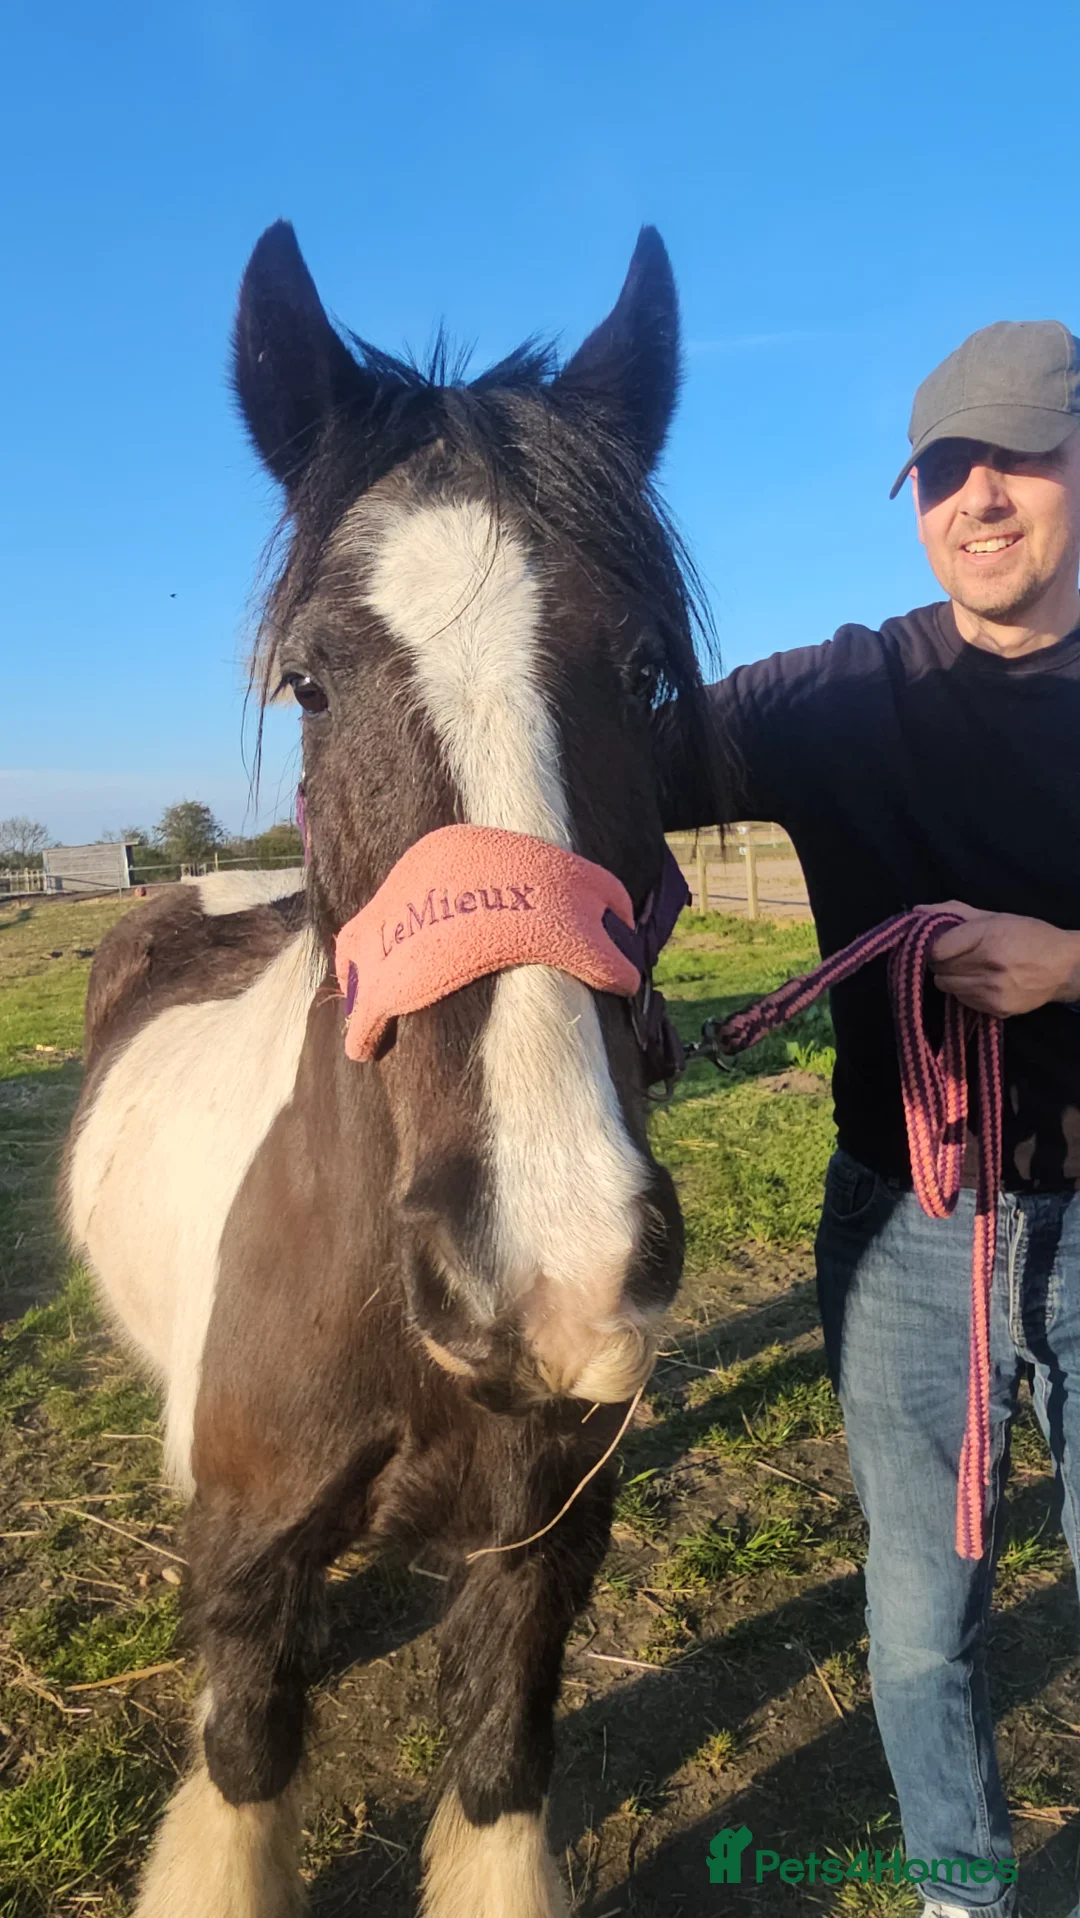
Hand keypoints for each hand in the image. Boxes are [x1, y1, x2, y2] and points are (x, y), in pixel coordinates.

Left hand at [918, 901, 1079, 1016]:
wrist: (1064, 967)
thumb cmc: (1029, 935)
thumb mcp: (995, 917)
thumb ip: (954, 912)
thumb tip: (917, 911)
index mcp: (989, 938)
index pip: (937, 948)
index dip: (935, 944)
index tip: (942, 942)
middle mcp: (989, 967)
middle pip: (939, 968)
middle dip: (943, 960)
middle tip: (959, 954)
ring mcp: (992, 992)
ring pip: (946, 986)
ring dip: (952, 976)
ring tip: (972, 968)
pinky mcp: (996, 1010)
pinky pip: (962, 1000)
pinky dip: (965, 991)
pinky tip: (982, 982)